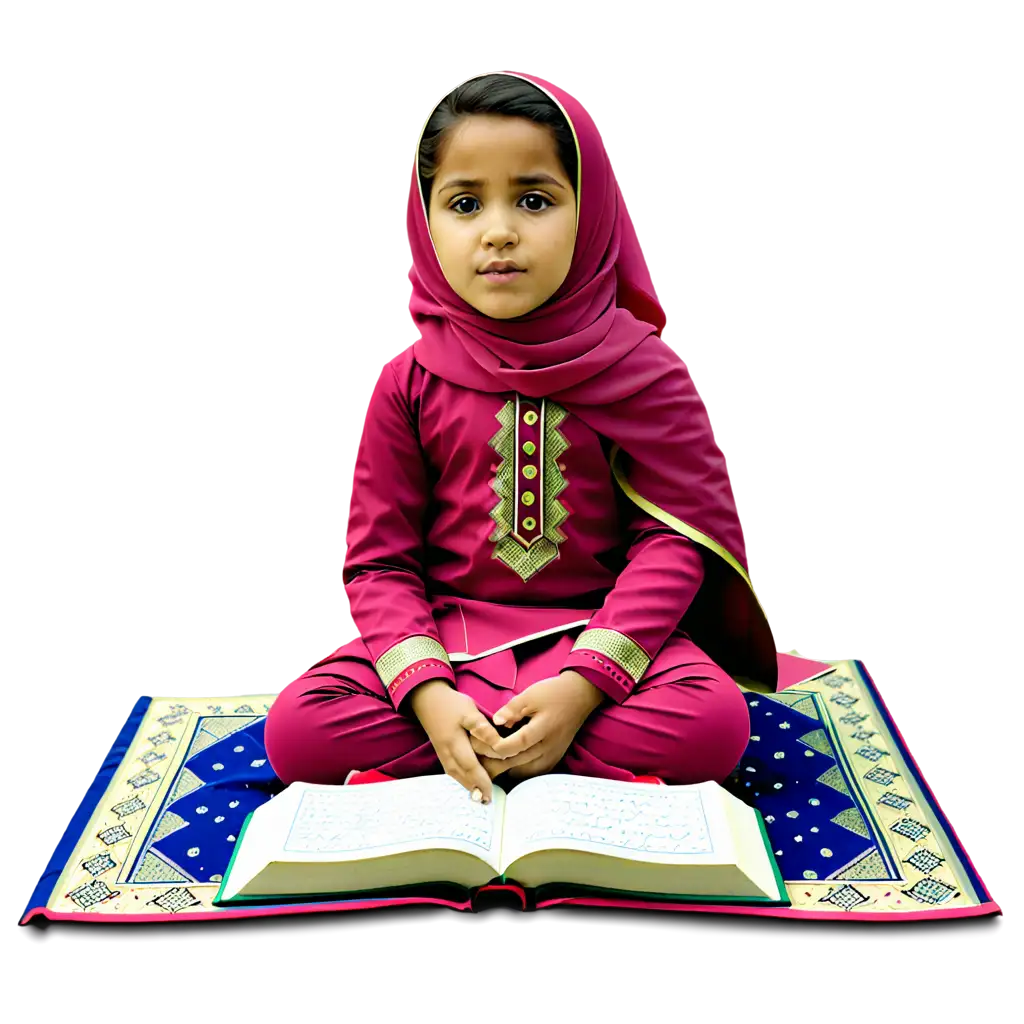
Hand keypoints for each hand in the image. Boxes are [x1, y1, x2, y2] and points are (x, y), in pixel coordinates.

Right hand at [409, 679, 504, 802]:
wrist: (428, 699)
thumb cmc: (452, 704)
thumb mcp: (469, 710)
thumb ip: (482, 728)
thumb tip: (497, 743)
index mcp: (454, 742)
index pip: (470, 766)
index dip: (481, 780)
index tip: (490, 793)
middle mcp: (446, 751)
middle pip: (461, 775)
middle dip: (474, 789)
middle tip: (487, 802)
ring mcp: (442, 753)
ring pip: (455, 774)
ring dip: (467, 787)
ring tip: (480, 797)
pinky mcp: (441, 752)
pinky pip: (451, 770)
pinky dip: (460, 779)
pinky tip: (468, 784)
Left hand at [476, 671, 603, 781]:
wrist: (580, 696)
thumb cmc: (553, 693)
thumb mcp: (530, 694)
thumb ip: (512, 709)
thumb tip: (494, 721)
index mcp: (542, 730)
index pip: (514, 746)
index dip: (493, 746)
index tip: (477, 742)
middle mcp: (548, 747)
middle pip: (516, 763)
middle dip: (493, 761)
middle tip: (474, 758)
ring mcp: (552, 756)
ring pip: (523, 773)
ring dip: (505, 770)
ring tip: (487, 764)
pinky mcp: (554, 759)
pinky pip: (533, 773)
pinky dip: (518, 772)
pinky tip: (506, 767)